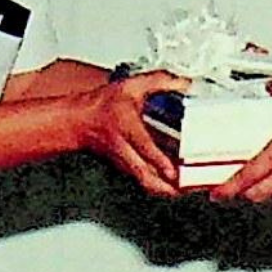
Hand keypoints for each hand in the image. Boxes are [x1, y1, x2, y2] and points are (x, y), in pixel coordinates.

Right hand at [75, 69, 190, 196]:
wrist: (80, 121)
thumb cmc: (104, 105)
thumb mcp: (132, 85)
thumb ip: (160, 80)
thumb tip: (185, 83)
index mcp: (126, 127)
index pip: (143, 146)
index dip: (158, 160)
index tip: (173, 171)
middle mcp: (125, 149)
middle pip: (146, 175)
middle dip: (168, 186)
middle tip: (191, 187)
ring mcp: (126, 162)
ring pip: (146, 183)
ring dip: (168, 190)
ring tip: (191, 189)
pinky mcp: (128, 169)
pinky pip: (147, 182)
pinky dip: (163, 186)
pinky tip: (179, 184)